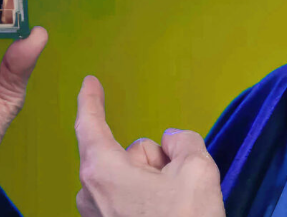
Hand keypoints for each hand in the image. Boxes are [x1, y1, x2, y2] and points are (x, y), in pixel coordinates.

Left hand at [74, 76, 224, 216]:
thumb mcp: (197, 168)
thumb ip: (184, 141)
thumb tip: (174, 142)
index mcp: (103, 170)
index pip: (90, 123)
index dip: (90, 99)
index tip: (89, 83)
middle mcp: (92, 193)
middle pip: (128, 153)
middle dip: (155, 160)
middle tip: (179, 184)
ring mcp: (99, 215)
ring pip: (132, 179)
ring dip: (155, 184)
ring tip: (175, 208)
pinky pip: (131, 201)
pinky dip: (151, 202)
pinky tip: (168, 216)